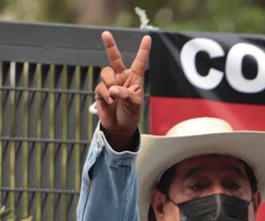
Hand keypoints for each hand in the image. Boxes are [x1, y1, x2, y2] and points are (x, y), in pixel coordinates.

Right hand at [94, 31, 150, 150]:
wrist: (120, 126)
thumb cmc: (132, 114)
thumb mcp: (135, 105)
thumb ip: (126, 95)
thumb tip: (112, 88)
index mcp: (135, 78)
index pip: (139, 62)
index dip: (143, 50)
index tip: (148, 37)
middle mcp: (121, 77)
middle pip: (114, 58)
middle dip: (110, 45)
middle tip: (105, 33)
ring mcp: (110, 83)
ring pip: (105, 73)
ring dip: (110, 83)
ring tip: (115, 96)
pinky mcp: (100, 90)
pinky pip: (100, 87)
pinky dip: (105, 94)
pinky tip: (110, 101)